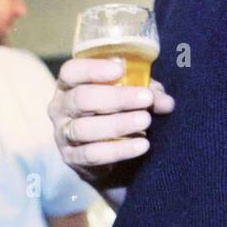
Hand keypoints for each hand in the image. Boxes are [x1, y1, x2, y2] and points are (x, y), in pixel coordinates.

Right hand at [48, 58, 174, 190]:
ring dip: (118, 124)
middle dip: (116, 98)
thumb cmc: (113, 112)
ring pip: (84, 129)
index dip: (93, 69)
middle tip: (146, 98)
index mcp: (69, 84)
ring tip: (145, 120)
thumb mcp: (129, 96)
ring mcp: (62, 134)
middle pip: (81, 99)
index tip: (121, 69)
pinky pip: (92, 154)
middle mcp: (60, 108)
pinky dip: (119, 150)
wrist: (102, 154)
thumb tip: (166, 102)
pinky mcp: (71, 158)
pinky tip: (142, 144)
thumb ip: (146, 94)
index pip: (71, 72)